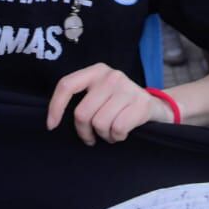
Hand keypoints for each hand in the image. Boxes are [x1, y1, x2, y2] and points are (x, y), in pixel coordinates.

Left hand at [45, 64, 172, 144]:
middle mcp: (111, 76)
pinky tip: (123, 133)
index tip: (52, 126)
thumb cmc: (120, 105)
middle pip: (82, 113)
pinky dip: (117, 137)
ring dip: (104, 136)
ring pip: (99, 124)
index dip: (55, 107)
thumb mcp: (100, 94)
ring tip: (111, 132)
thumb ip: (83, 99)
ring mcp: (127, 88)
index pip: (67, 85)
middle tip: (92, 136)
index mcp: (96, 71)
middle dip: (85, 132)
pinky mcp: (141, 103)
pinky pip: (118, 129)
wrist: (156, 107)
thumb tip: (54, 120)